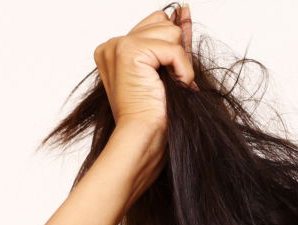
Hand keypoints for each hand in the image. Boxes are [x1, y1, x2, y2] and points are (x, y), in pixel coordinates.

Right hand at [93, 4, 197, 136]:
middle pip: (162, 22)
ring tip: (171, 85)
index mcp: (114, 50)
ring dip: (180, 62)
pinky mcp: (130, 51)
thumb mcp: (163, 73)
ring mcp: (119, 46)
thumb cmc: (152, 116)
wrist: (143, 137)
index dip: (173, 38)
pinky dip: (182, 69)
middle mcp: (112, 45)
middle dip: (176, 51)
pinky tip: (176, 85)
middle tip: (173, 81)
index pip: (153, 23)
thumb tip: (184, 13)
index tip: (185, 39)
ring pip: (169, 31)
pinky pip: (173, 48)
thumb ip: (169, 44)